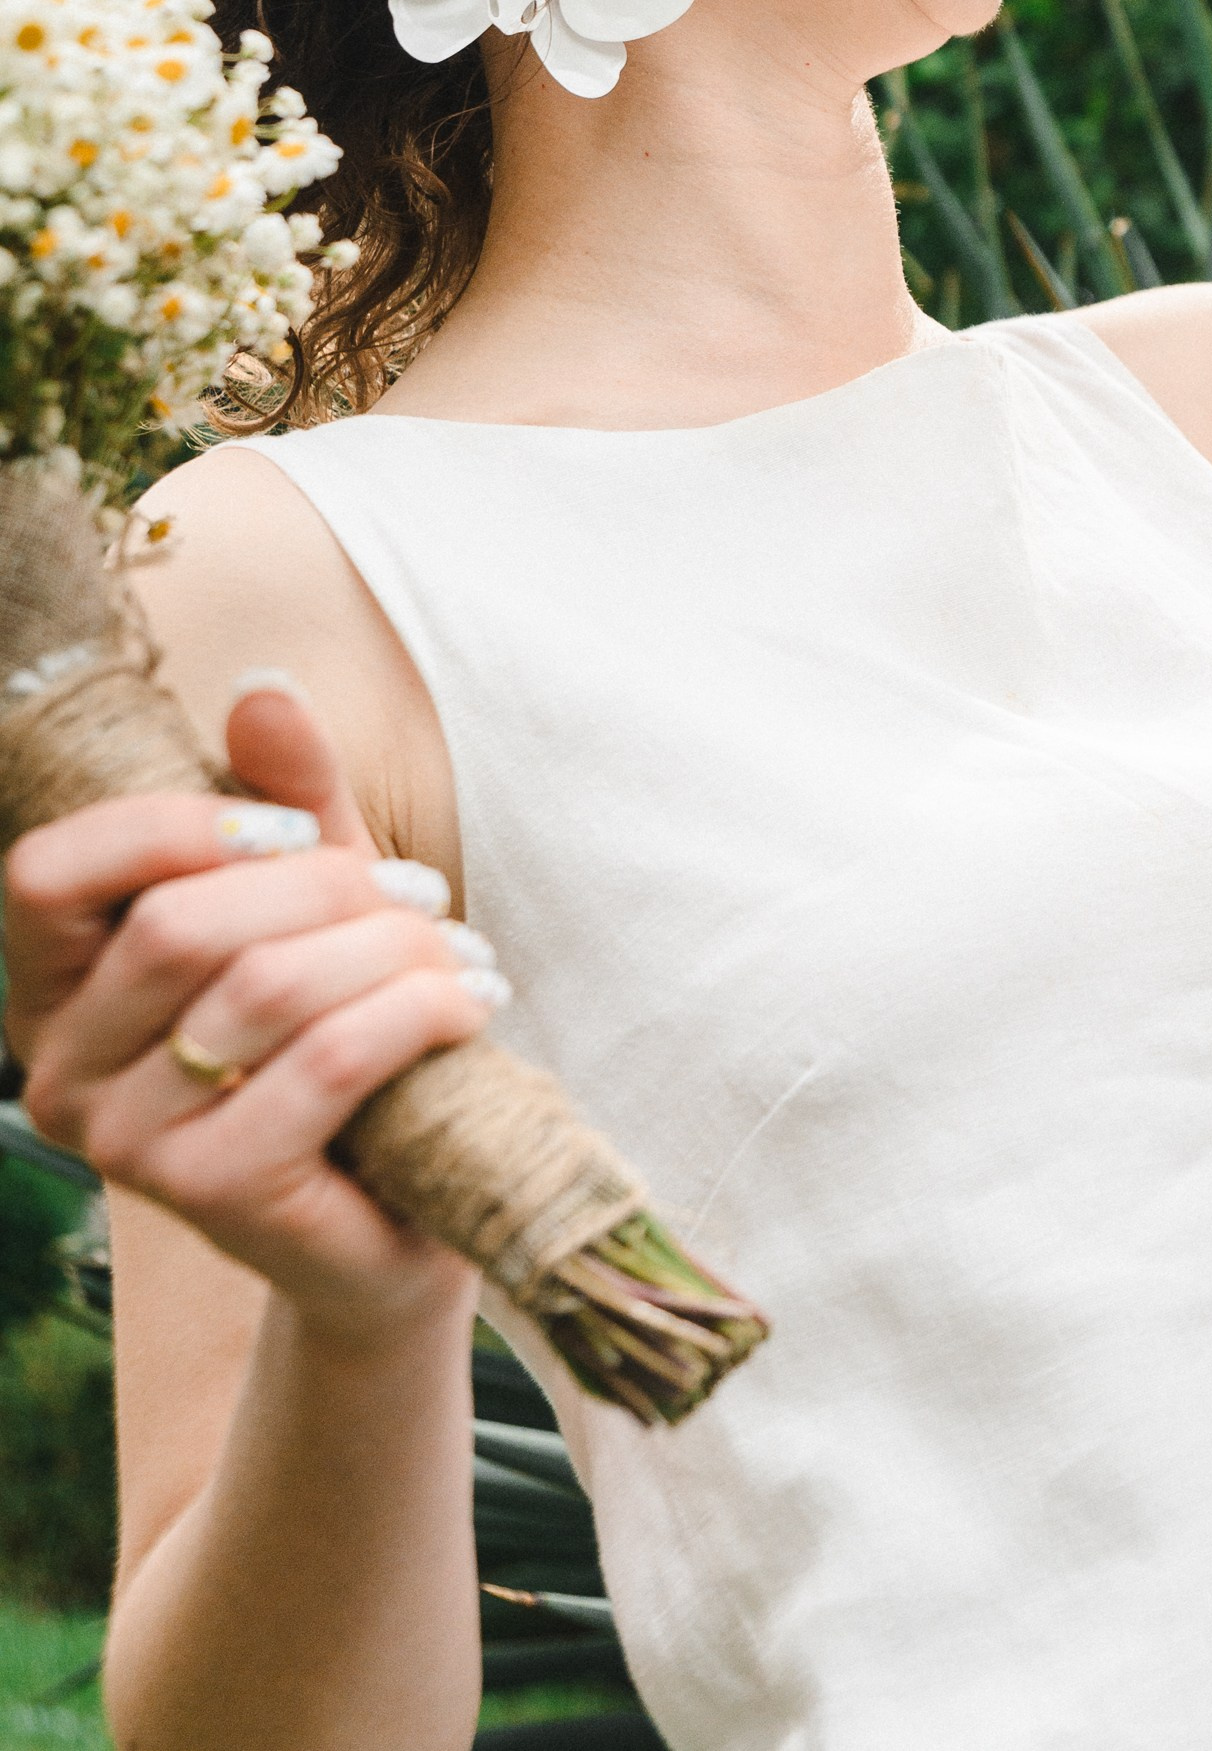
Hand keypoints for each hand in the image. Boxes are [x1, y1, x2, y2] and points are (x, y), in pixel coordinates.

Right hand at [4, 683, 498, 1347]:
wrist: (392, 1217)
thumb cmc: (339, 1035)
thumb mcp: (316, 897)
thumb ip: (287, 798)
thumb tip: (262, 688)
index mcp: (58, 986)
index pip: (50, 873)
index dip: (172, 825)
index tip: (299, 832)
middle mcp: (61, 1071)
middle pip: (179, 923)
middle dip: (328, 888)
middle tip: (420, 896)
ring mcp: (126, 1146)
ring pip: (266, 988)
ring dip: (393, 950)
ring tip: (458, 957)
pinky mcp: (215, 1196)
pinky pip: (326, 1062)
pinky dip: (419, 1011)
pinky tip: (468, 1007)